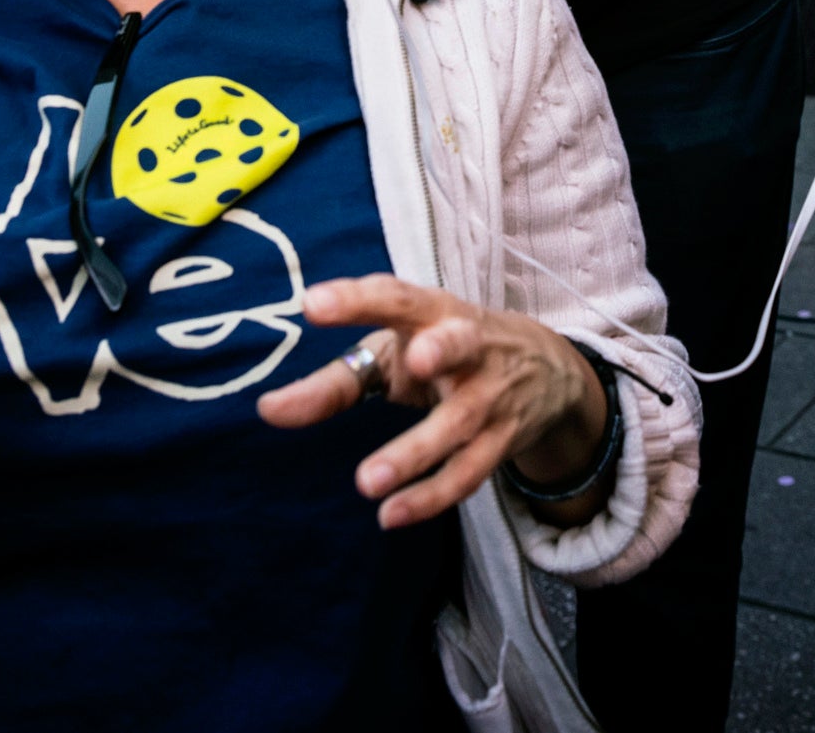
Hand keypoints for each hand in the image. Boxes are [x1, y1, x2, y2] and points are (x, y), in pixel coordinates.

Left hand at [258, 275, 609, 529]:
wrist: (550, 372)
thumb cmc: (447, 351)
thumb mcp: (396, 352)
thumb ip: (333, 380)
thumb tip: (264, 410)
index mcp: (436, 313)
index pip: (397, 297)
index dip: (357, 300)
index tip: (313, 304)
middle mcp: (469, 348)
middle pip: (460, 340)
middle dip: (441, 348)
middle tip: (413, 359)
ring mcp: (490, 396)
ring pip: (458, 423)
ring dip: (416, 451)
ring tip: (368, 482)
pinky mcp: (501, 441)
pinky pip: (469, 472)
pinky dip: (431, 496)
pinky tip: (391, 515)